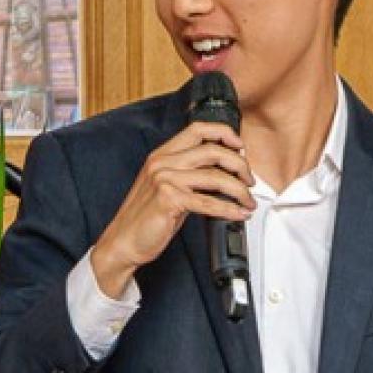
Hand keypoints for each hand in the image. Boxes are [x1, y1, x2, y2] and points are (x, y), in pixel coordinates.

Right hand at [88, 120, 252, 297]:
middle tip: (249, 181)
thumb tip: (221, 172)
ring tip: (248, 201)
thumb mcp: (165, 187)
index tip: (240, 147)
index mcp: (161, 155)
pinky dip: (230, 209)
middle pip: (213, 150)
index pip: (197, 130)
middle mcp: (162, 163)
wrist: (123, 242)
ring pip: (216, 177)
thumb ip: (187, 174)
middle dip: (240, 165)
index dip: (224, 134)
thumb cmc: (144, 218)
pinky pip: (210, 202)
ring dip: (240, 190)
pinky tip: (239, 214)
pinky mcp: (169, 200)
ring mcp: (165, 180)